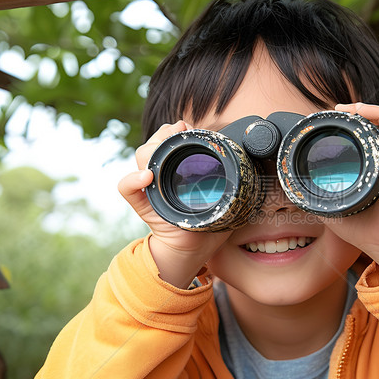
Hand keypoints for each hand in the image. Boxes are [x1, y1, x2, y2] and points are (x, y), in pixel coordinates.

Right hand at [118, 121, 231, 287]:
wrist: (193, 251)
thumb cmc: (209, 224)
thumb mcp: (222, 196)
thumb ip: (232, 180)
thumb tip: (251, 162)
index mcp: (176, 170)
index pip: (168, 140)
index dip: (175, 130)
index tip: (187, 127)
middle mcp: (160, 175)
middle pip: (153, 143)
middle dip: (164, 134)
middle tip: (178, 132)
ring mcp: (149, 188)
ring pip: (141, 157)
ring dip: (152, 148)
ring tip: (165, 147)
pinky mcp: (142, 204)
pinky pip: (126, 188)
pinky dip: (133, 180)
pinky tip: (146, 177)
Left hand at [323, 103, 378, 280]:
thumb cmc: (364, 229)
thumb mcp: (333, 207)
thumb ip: (318, 195)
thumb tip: (293, 185)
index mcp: (371, 168)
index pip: (361, 137)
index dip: (345, 125)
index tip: (324, 123)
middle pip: (372, 124)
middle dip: (351, 114)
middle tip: (331, 113)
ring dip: (364, 109)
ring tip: (344, 109)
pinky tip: (360, 111)